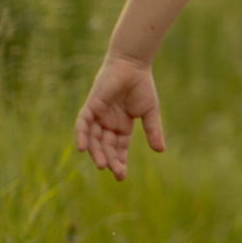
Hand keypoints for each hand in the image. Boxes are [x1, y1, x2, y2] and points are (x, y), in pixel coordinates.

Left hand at [75, 55, 163, 179]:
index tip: (121, 177)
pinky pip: (82, 123)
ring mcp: (98, 116)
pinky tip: (82, 148)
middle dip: (110, 160)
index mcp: (121, 127)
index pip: (118, 149)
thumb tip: (160, 151)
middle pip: (105, 147)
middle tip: (115, 172)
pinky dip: (81, 135)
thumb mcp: (149, 113)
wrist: (133, 65)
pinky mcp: (91, 106)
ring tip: (102, 165)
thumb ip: (153, 131)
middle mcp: (107, 124)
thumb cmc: (142, 86)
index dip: (119, 162)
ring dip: (96, 152)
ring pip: (93, 139)